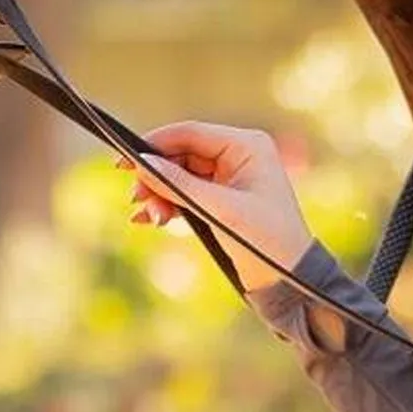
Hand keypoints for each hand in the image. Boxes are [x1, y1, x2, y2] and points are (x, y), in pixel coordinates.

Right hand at [121, 120, 315, 291]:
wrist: (288, 278)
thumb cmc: (265, 239)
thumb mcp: (220, 210)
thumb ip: (180, 185)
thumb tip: (143, 163)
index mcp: (247, 145)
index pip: (191, 133)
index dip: (155, 143)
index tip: (124, 161)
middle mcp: (238, 155)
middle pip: (181, 155)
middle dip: (156, 177)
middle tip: (136, 199)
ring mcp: (230, 177)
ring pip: (180, 176)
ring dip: (160, 195)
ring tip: (149, 218)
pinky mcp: (222, 199)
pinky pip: (186, 194)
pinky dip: (169, 205)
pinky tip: (151, 220)